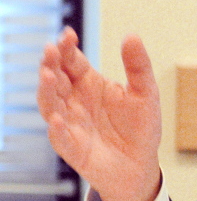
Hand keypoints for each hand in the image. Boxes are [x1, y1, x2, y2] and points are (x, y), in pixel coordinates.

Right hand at [38, 28, 162, 200]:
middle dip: (51, 64)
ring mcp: (70, 123)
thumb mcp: (145, 92)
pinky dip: (58, 129)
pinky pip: (61, 138)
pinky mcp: (72, 147)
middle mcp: (74, 101)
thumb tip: (132, 36)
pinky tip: (59, 120)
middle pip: (56, 79)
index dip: (67, 48)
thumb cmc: (139, 128)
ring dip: (47, 91)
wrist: (140, 165)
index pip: (72, 61)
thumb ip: (138, 66)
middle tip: (50, 51)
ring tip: (49, 76)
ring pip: (50, 105)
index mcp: (89, 83)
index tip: (68, 35)